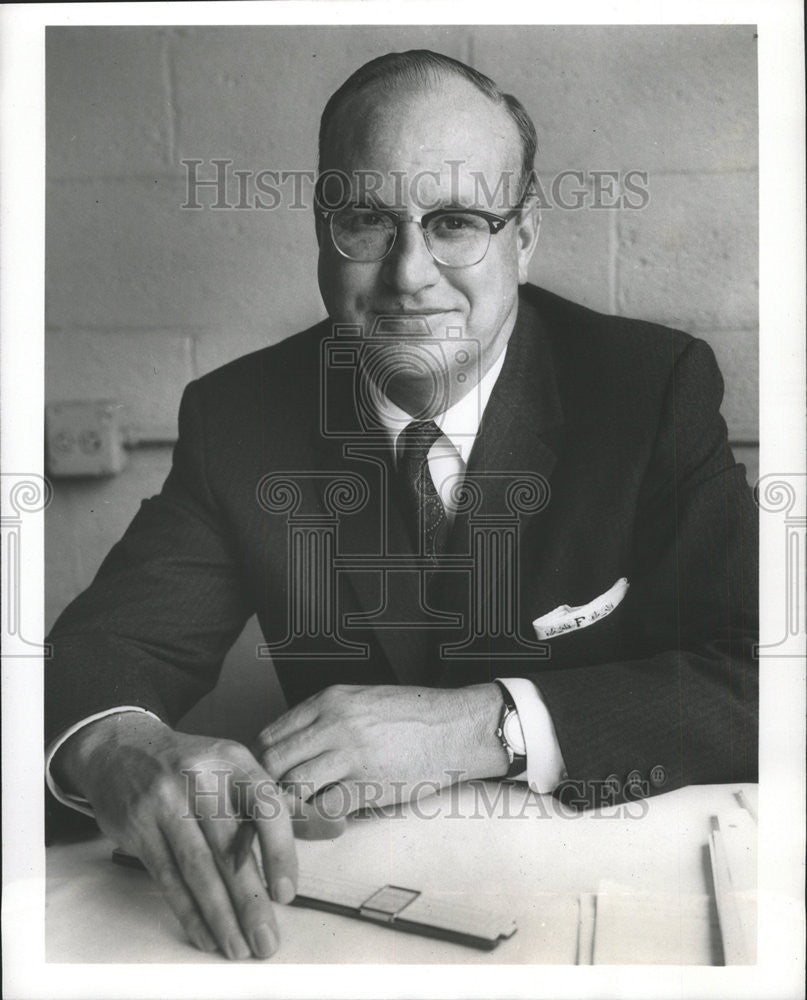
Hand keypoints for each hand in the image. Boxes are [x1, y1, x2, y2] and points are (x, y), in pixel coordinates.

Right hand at [53, 712, 308, 959]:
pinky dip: (189, 912)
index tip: (288, 893)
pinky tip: (206, 936)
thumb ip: (282, 803)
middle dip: (251, 900)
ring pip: (197, 868)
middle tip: (267, 940)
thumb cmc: (192, 766)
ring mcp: (165, 803)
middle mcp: (199, 779)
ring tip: (240, 947)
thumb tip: (335, 827)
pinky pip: (167, 878)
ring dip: (220, 915)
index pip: (264, 805)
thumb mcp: (237, 769)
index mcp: (233, 760)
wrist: (121, 748)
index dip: (279, 850)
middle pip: (229, 847)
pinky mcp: (138, 828)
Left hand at [256, 683, 507, 815]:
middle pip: (270, 762)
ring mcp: (350, 754)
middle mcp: (333, 723)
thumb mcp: (362, 701)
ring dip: (289, 810)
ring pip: (290, 788)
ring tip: (299, 819)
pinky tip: (330, 824)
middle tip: (272, 808)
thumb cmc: (414, 717)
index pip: (269, 734)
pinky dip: (319, 823)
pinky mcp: (369, 784)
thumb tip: (293, 752)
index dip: (259, 765)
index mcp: (329, 700)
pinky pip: (324, 811)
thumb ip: (326, 721)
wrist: (458, 726)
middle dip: (264, 790)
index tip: (265, 783)